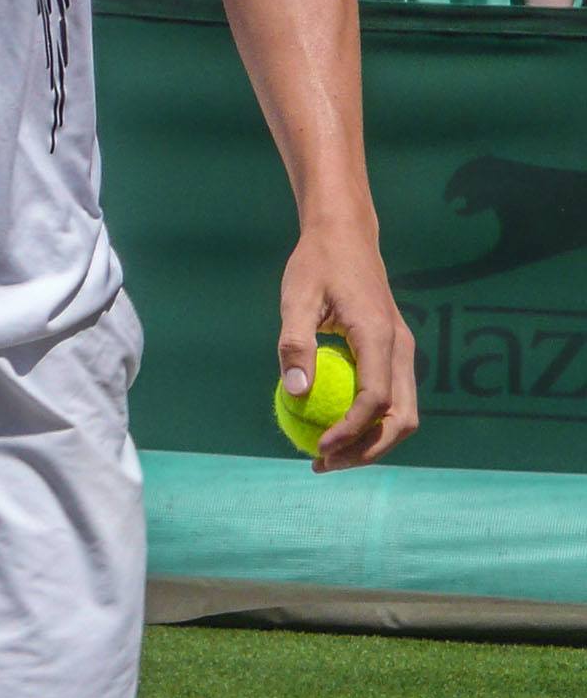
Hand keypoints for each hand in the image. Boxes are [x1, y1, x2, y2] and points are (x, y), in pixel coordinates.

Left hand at [277, 217, 417, 472]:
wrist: (346, 234)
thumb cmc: (317, 263)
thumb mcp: (297, 298)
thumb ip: (296, 344)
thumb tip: (294, 394)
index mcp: (380, 336)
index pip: (375, 400)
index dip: (351, 432)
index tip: (318, 448)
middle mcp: (401, 348)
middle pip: (401, 418)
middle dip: (368, 451)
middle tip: (323, 463)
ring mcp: (402, 351)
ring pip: (402, 413)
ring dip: (372, 442)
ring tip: (327, 456)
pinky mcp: (394, 352)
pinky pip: (391, 398)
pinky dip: (370, 423)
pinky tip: (333, 427)